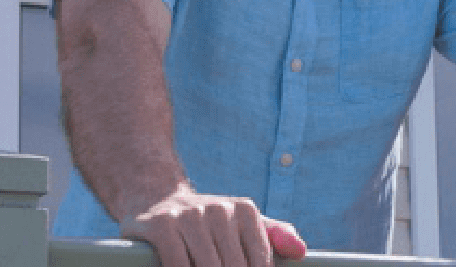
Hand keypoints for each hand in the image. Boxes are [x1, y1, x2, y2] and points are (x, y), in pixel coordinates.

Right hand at [118, 185, 308, 266]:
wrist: (154, 196)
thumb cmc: (206, 220)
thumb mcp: (241, 222)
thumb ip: (273, 236)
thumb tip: (301, 252)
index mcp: (245, 210)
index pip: (260, 263)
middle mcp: (219, 209)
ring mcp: (189, 216)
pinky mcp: (161, 225)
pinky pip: (178, 264)